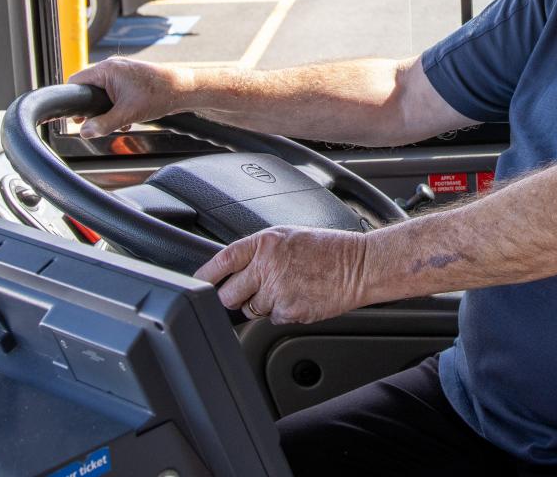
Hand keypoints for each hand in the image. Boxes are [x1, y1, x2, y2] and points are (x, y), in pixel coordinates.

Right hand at [68, 56, 190, 137]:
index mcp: (106, 69)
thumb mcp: (127, 114)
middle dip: (92, 108)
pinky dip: (116, 106)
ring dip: (106, 110)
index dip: (73, 100)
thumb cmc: (158, 95)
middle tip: (94, 124)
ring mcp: (121, 71)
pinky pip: (114, 92)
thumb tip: (84, 132)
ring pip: (102, 92)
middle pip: (88, 88)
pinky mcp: (130, 78)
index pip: (76, 81)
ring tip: (117, 122)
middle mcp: (112, 67)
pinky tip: (126, 119)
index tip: (75, 117)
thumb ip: (103, 124)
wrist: (183, 89)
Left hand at [193, 226, 370, 324]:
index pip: (222, 261)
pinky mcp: (289, 311)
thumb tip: (233, 268)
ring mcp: (278, 291)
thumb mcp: (287, 237)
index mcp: (265, 243)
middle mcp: (267, 266)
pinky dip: (281, 313)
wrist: (359, 266)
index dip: (205, 275)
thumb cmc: (327, 249)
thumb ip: (259, 251)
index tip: (198, 282)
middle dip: (233, 297)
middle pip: (228, 294)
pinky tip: (297, 297)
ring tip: (286, 288)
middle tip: (247, 292)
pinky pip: (272, 319)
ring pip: (250, 310)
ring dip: (261, 305)